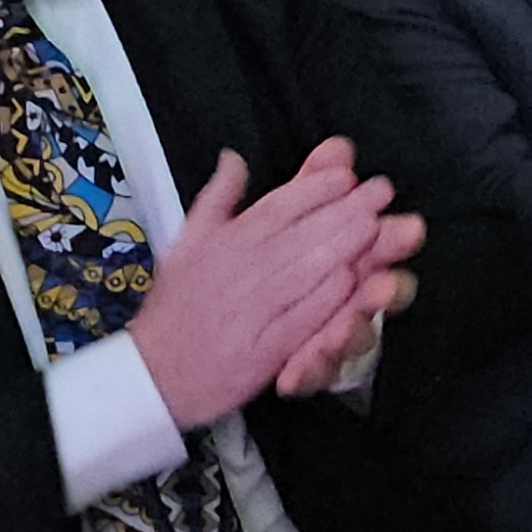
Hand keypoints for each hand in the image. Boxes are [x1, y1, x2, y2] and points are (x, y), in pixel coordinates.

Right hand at [130, 140, 405, 430]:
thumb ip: (216, 199)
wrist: (152, 373)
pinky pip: (300, 318)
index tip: (348, 175)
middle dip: (345, 209)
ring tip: (376, 226)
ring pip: (305, 271)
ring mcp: (252, 310)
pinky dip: (326, 299)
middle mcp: (240, 271)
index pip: (277, 206)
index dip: (315, 188)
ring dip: (344, 247)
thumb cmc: (177, 307)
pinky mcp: (263, 349)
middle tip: (380, 192)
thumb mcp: (187, 243)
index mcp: (225, 243)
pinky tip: (353, 281)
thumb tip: (233, 157)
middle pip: (300, 233)